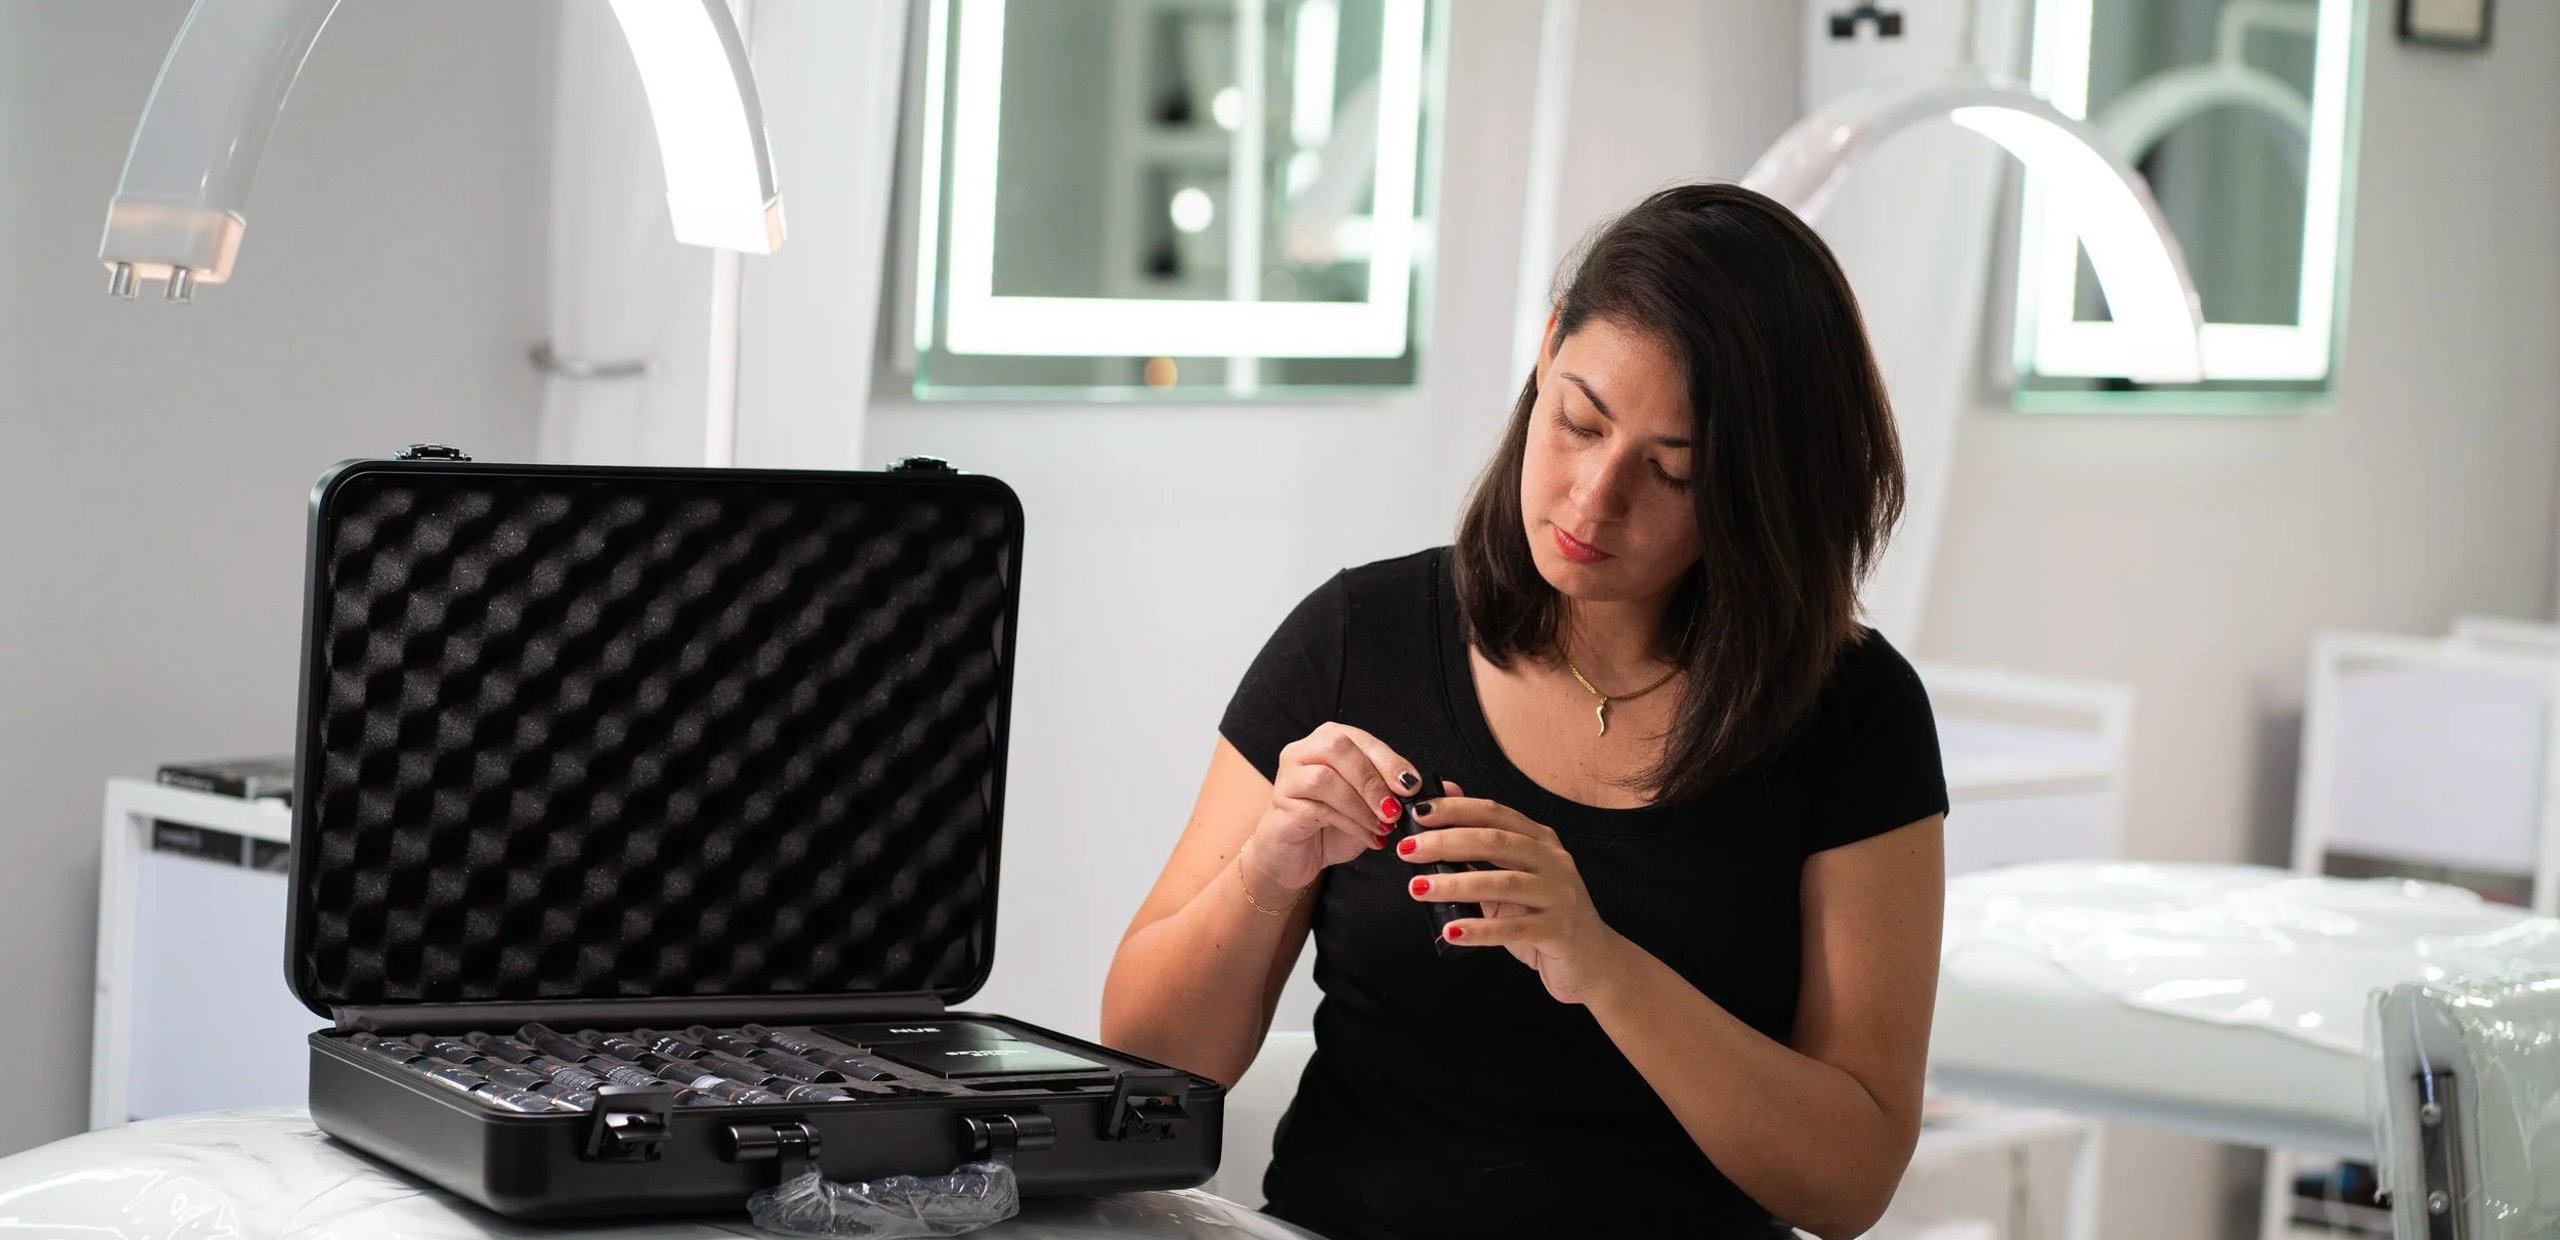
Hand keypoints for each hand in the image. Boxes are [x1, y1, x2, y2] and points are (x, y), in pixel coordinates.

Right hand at [1243, 723, 1423, 895]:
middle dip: (1374, 779)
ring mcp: (1288, 778)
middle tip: (1396, 809)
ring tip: (1384, 828)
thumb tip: (1452, 789)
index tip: (1414, 786)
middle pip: (1338, 747)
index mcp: (1329, 741)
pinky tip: (1369, 838)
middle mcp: (1303, 751)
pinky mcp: (1282, 807)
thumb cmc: (1335, 824)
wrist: (1296, 857)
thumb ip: (1408, 795)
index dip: (1390, 760)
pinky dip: (1350, 824)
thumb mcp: (1376, 807)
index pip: (1362, 740)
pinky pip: (1318, 809)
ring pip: (1325, 778)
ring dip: (1362, 805)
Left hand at [1397, 781, 1638, 1004]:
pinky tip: (1451, 930)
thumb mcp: (1512, 878)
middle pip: (1496, 842)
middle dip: (1446, 842)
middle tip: (1408, 849)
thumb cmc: (1543, 916)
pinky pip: (1513, 928)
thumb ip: (1481, 850)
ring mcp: (1559, 895)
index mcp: (1541, 841)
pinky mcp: (1559, 930)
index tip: (1418, 811)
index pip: (1495, 814)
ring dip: (1455, 884)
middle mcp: (1553, 861)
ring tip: (1418, 888)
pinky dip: (1479, 929)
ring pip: (1502, 882)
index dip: (1456, 809)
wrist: (1593, 962)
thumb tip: (1440, 813)